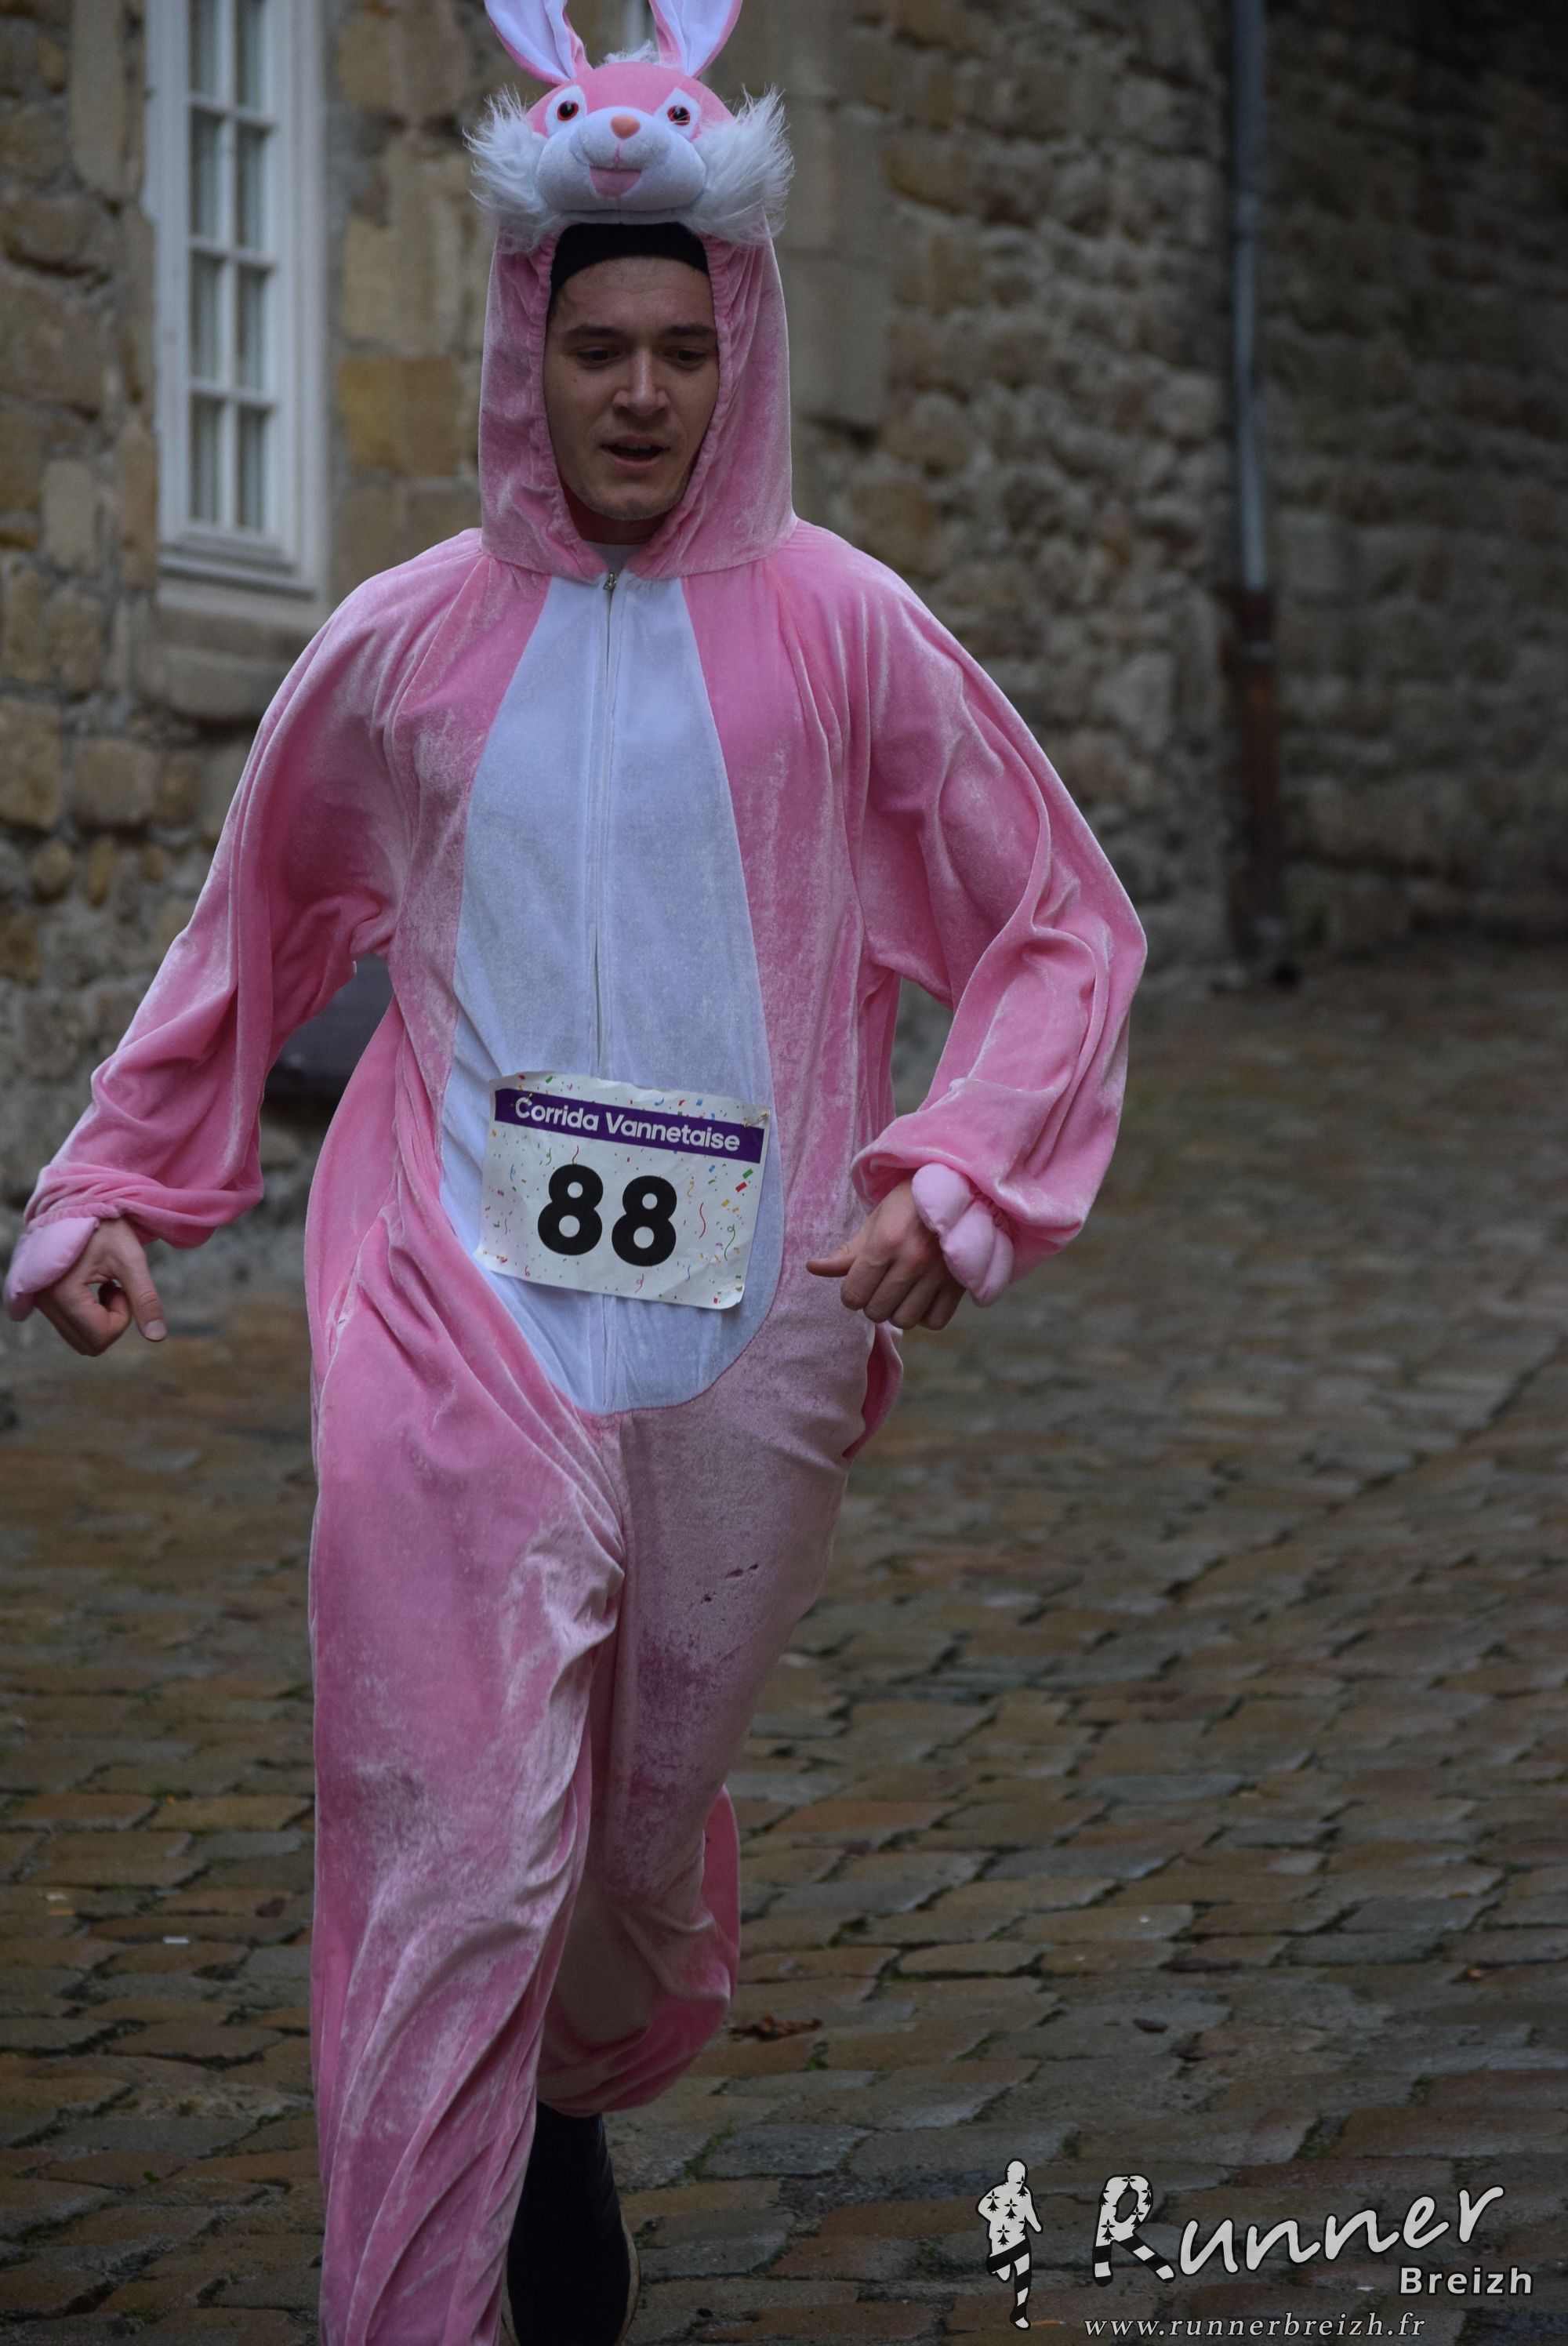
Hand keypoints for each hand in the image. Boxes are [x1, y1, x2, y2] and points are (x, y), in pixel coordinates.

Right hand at [34, 1221, 166, 1356]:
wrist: (80, 1205)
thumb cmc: (106, 1227)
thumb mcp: (132, 1260)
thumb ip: (145, 1299)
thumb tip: (158, 1337)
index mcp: (63, 1292)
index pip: (100, 1336)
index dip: (122, 1317)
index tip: (121, 1286)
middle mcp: (44, 1302)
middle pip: (89, 1345)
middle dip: (111, 1321)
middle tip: (115, 1287)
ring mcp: (40, 1303)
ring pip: (81, 1339)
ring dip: (101, 1318)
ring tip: (104, 1284)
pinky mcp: (43, 1301)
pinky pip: (72, 1327)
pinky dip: (90, 1315)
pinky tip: (94, 1286)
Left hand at [806, 1179, 964, 1331]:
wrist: (959, 1189)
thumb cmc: (910, 1203)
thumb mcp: (876, 1220)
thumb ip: (847, 1252)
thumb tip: (812, 1268)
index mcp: (885, 1242)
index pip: (854, 1295)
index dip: (851, 1293)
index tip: (860, 1283)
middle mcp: (912, 1260)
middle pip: (876, 1311)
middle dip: (872, 1302)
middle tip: (881, 1285)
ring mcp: (938, 1274)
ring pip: (904, 1320)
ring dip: (897, 1311)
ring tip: (901, 1292)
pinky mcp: (959, 1283)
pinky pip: (934, 1321)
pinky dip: (924, 1316)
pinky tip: (921, 1298)